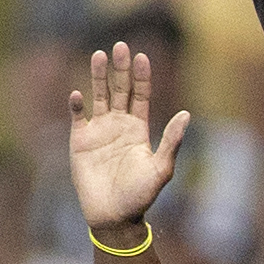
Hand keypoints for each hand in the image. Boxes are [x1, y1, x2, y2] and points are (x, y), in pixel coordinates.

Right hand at [68, 43, 189, 238]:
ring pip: (99, 96)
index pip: (140, 95)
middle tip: (120, 45)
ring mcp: (98, 131)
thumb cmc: (139, 197)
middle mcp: (118, 125)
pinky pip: (78, 117)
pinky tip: (78, 94)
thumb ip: (171, 141)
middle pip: (119, 89)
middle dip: (120, 68)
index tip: (142, 56)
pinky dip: (77, 105)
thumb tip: (186, 114)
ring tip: (98, 55)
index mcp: (138, 129)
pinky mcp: (80, 142)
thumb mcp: (161, 169)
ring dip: (98, 76)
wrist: (114, 217)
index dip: (141, 76)